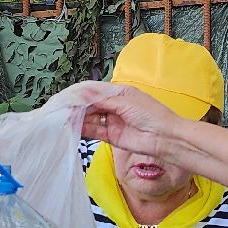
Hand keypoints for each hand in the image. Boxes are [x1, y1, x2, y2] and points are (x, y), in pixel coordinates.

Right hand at [55, 81, 186, 162]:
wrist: (166, 137)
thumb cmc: (152, 115)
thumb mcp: (125, 101)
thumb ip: (102, 100)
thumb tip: (80, 96)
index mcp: (119, 92)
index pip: (93, 90)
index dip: (78, 93)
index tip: (65, 97)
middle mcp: (114, 105)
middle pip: (89, 104)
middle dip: (74, 107)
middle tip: (60, 109)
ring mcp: (112, 121)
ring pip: (90, 118)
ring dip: (77, 118)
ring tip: (64, 119)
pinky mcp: (112, 136)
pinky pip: (94, 131)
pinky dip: (83, 129)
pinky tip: (73, 128)